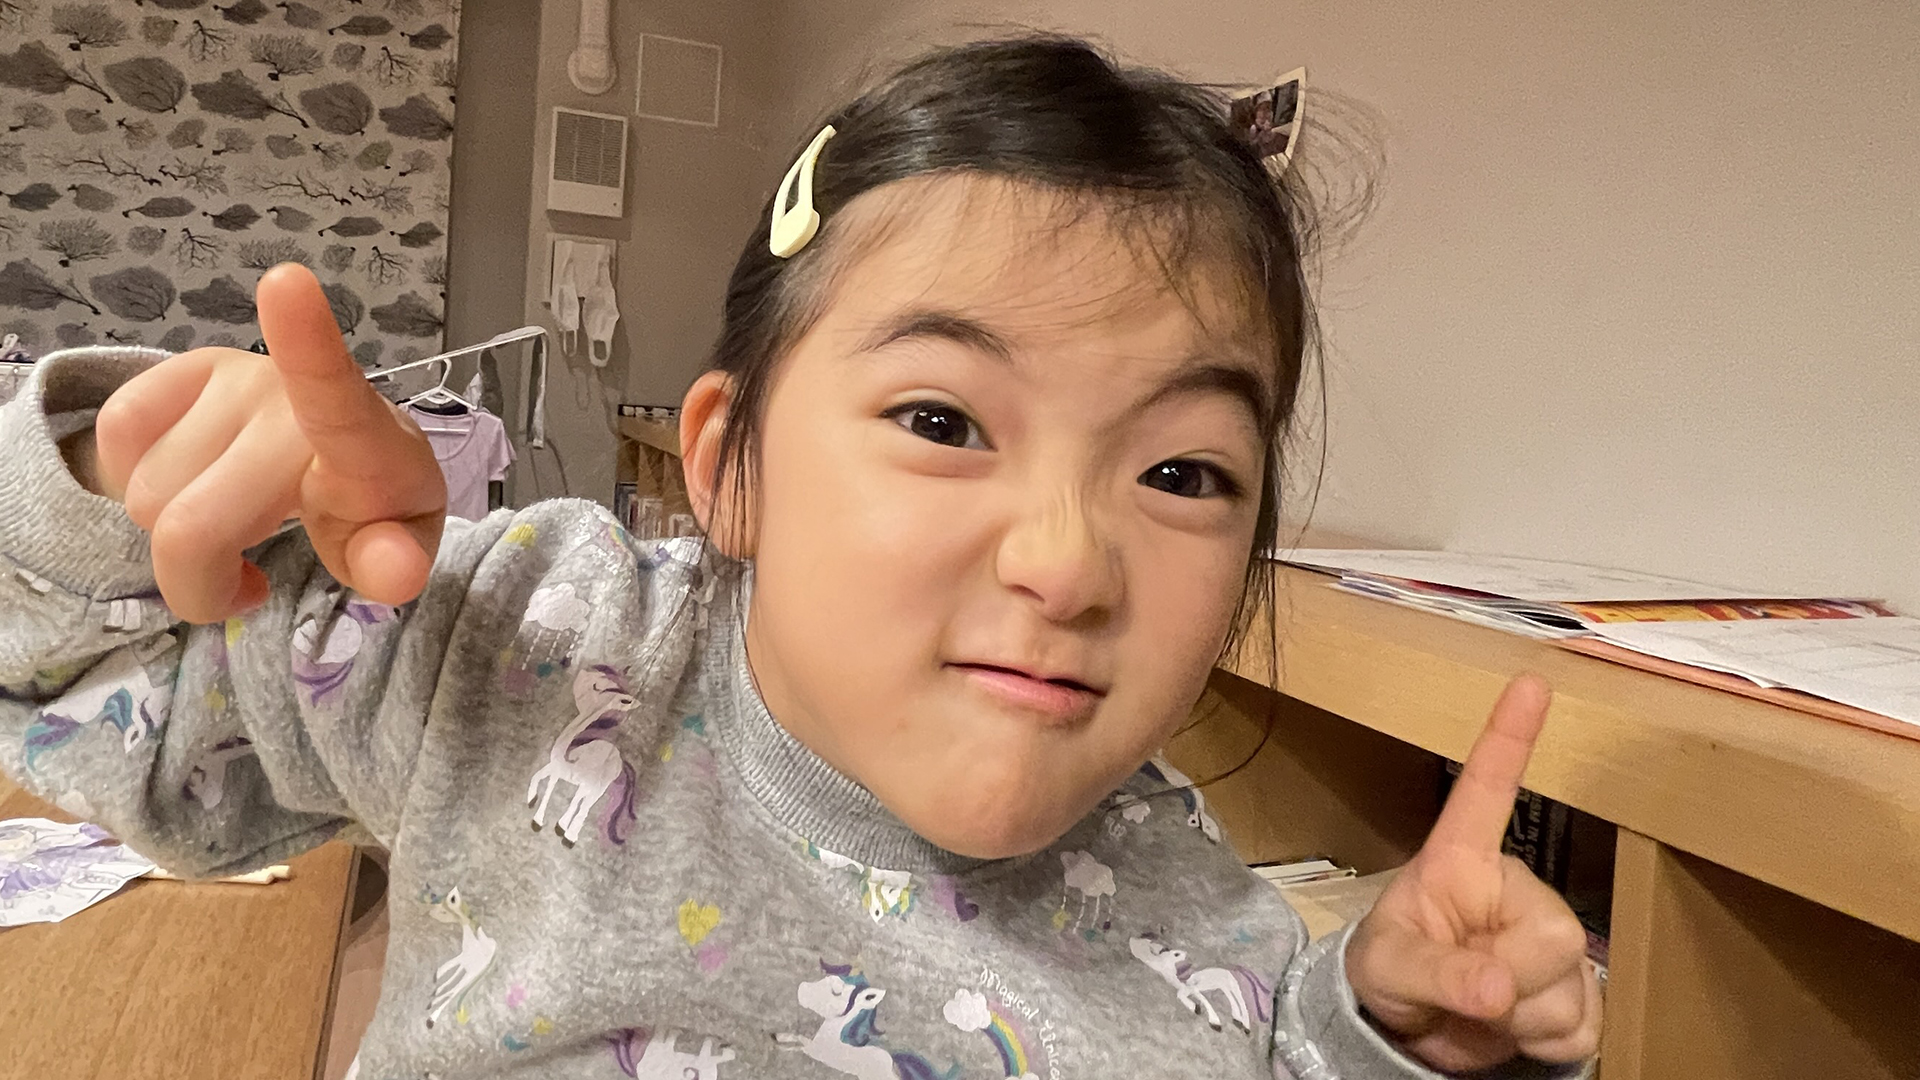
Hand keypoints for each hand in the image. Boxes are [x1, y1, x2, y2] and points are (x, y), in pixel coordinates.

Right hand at [94, 264, 445, 622]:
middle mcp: (285, 392)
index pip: (332, 390)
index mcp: (360, 435)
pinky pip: (116, 443)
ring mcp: (228, 374)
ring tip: (230, 529)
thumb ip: (396, 565)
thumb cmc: (371, 506)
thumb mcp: (396, 550)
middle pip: (186, 526)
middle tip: (244, 582)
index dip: (307, 341)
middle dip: (198, 582)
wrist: (356, 461)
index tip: (289, 282)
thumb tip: (392, 574)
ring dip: (172, 538)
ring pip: (143, 497)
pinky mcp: (177, 369)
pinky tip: (192, 488)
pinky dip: (135, 488)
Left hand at [1346, 675, 1602, 1071]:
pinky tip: (1510, 1029)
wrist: (1411, 1029)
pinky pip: (1581, 1025)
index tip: (1530, 681)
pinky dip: (1539, 1042)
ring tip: (1477, 1009)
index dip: (1508, 738)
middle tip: (1464, 993)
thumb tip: (1500, 985)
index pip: (1487, 793)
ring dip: (1517, 1020)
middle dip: (1508, 984)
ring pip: (1569, 987)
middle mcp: (1518, 892)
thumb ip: (1439, 972)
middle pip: (1554, 937)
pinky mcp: (1576, 991)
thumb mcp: (1392, 969)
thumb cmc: (1392, 971)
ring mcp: (1551, 941)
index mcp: (1462, 863)